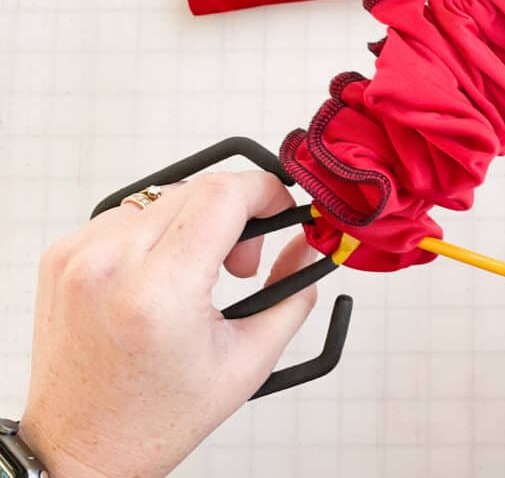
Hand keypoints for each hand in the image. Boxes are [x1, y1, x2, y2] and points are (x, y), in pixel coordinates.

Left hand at [19, 172, 317, 477]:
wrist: (81, 447)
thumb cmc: (155, 417)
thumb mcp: (249, 360)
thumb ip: (293, 293)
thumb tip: (312, 243)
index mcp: (159, 292)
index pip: (224, 194)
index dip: (266, 190)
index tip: (281, 207)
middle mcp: (110, 264)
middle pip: (198, 189)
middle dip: (237, 214)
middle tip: (241, 265)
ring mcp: (79, 255)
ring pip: (164, 197)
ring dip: (195, 223)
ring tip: (198, 275)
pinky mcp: (61, 254)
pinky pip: (127, 214)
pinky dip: (157, 234)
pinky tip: (161, 276)